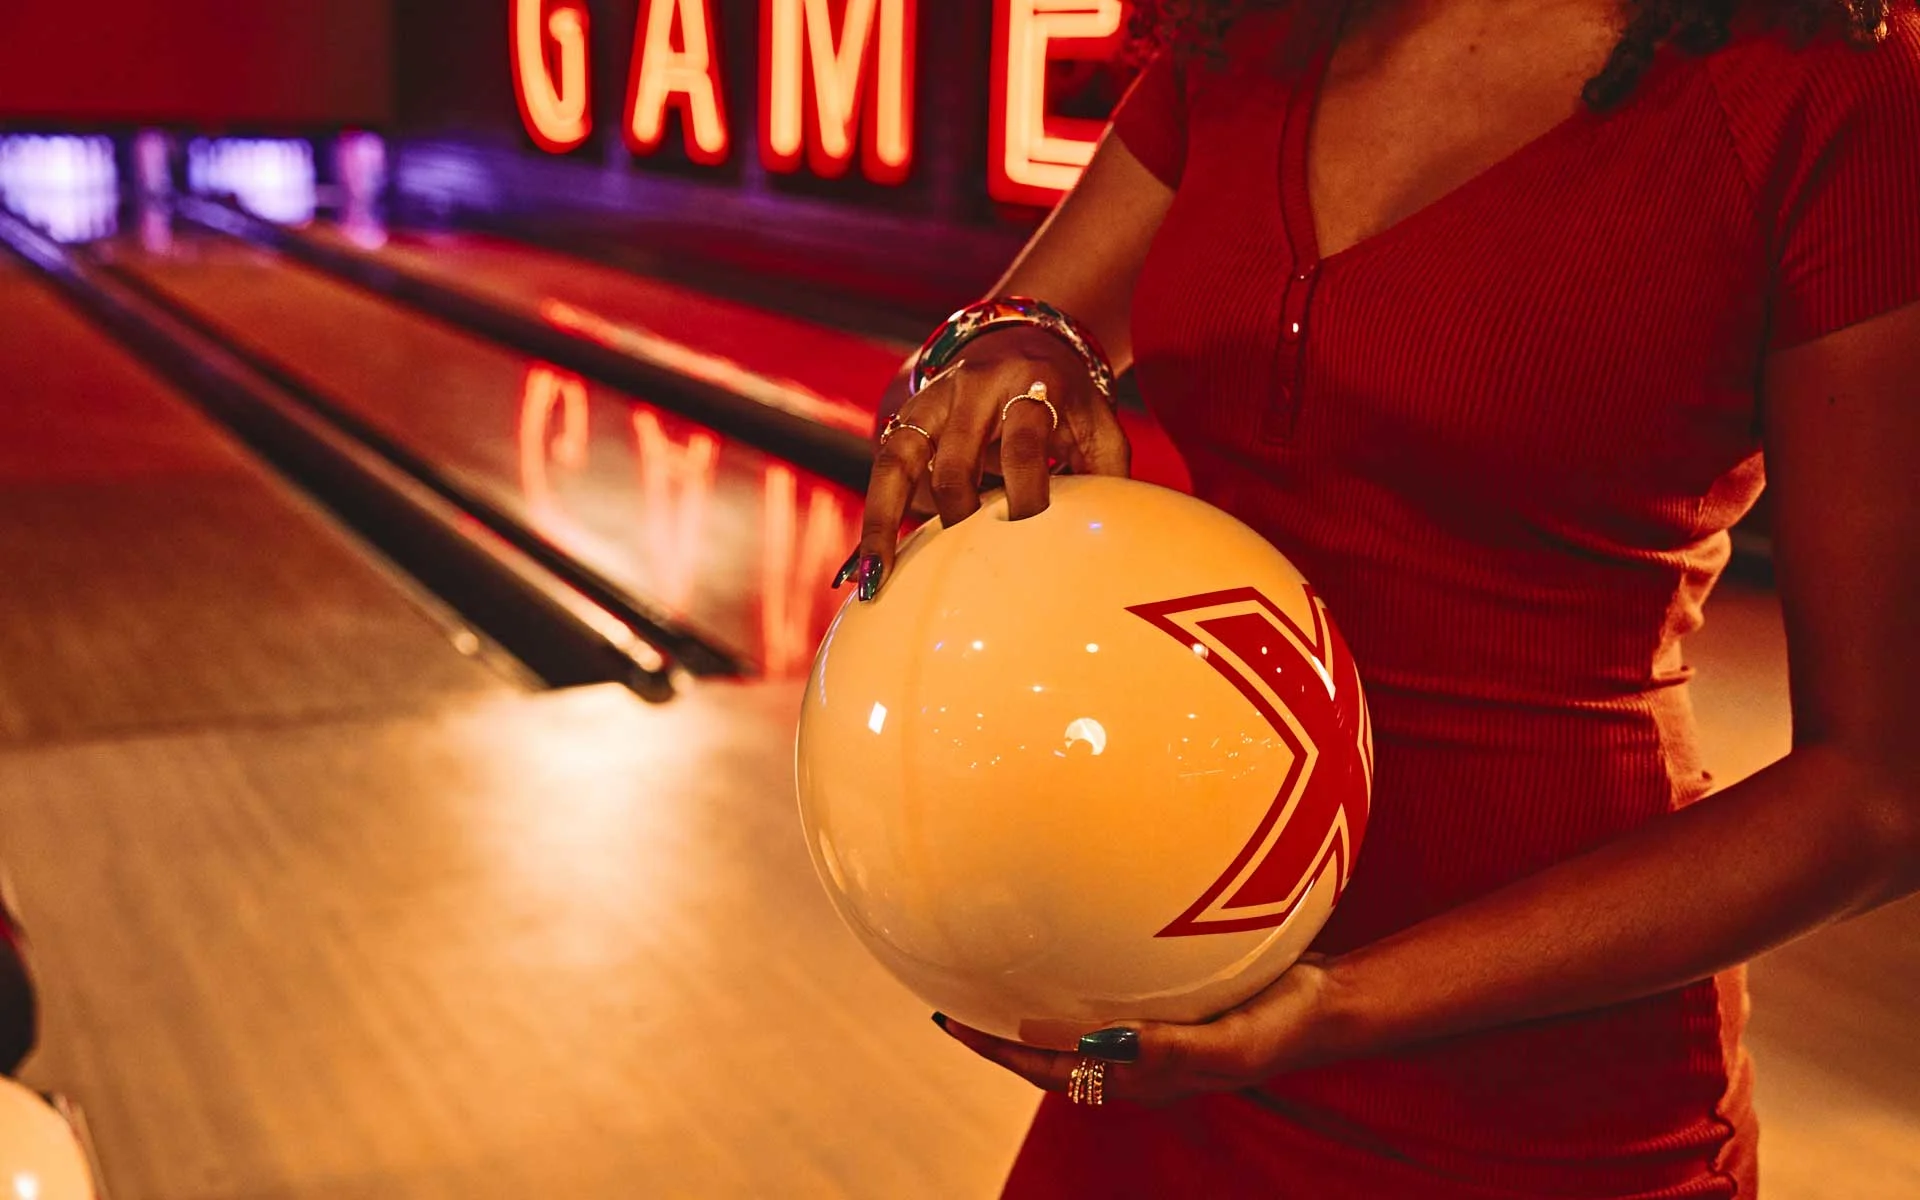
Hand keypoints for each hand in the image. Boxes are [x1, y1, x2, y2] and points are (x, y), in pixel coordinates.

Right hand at [843, 324, 1130, 599]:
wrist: (1023, 342)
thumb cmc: (1067, 403)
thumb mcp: (1098, 428)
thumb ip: (1106, 478)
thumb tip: (1107, 547)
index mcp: (1030, 385)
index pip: (1024, 443)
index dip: (1025, 492)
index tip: (1029, 538)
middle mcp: (973, 386)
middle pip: (954, 457)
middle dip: (960, 514)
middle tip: (969, 565)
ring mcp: (932, 399)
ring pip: (898, 460)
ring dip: (883, 521)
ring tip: (872, 581)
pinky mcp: (906, 417)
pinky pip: (883, 469)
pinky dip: (875, 516)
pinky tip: (867, 566)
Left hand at [931, 956, 1352, 1107]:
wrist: (1331, 1002)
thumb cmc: (1283, 1023)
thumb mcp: (1229, 1043)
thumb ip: (1168, 1048)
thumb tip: (1099, 1043)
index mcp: (1140, 1077)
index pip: (1048, 1068)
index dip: (997, 1048)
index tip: (951, 1020)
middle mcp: (1137, 1057)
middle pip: (1050, 1050)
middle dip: (1000, 1029)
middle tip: (955, 991)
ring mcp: (1154, 1028)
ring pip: (1076, 1020)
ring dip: (1034, 1000)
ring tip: (997, 963)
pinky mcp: (1174, 996)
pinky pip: (1110, 985)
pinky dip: (1079, 966)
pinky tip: (1071, 923)